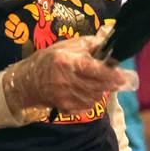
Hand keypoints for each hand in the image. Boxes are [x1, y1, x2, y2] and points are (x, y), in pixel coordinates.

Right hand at [2, 36, 127, 115]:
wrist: (26, 81)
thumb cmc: (48, 59)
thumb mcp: (66, 45)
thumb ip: (88, 44)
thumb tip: (109, 42)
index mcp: (66, 61)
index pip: (94, 69)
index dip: (111, 74)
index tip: (123, 76)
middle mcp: (65, 80)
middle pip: (98, 86)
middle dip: (111, 83)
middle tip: (118, 79)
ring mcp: (64, 96)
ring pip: (95, 97)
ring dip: (101, 90)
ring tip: (98, 83)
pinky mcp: (65, 108)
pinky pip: (87, 106)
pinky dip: (92, 99)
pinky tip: (88, 92)